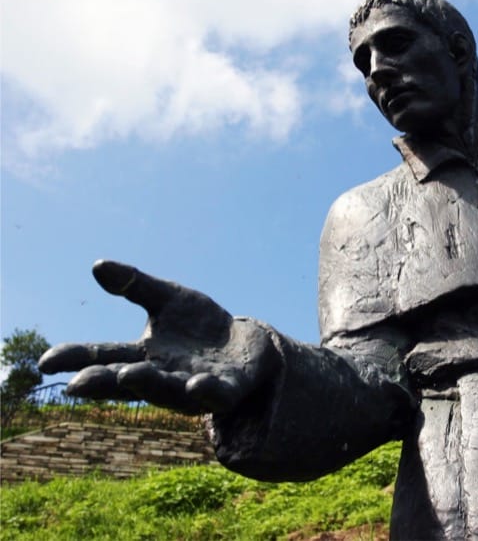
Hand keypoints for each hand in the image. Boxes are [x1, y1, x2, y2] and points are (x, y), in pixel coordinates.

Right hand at [39, 260, 276, 413]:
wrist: (249, 343)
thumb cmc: (201, 325)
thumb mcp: (169, 299)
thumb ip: (136, 285)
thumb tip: (98, 265)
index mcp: (142, 357)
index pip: (103, 357)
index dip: (75, 360)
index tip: (45, 362)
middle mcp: (162, 377)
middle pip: (128, 382)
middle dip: (103, 382)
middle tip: (77, 384)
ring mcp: (193, 387)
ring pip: (167, 391)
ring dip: (149, 384)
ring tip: (129, 374)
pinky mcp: (227, 390)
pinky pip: (215, 396)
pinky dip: (205, 392)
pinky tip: (196, 384)